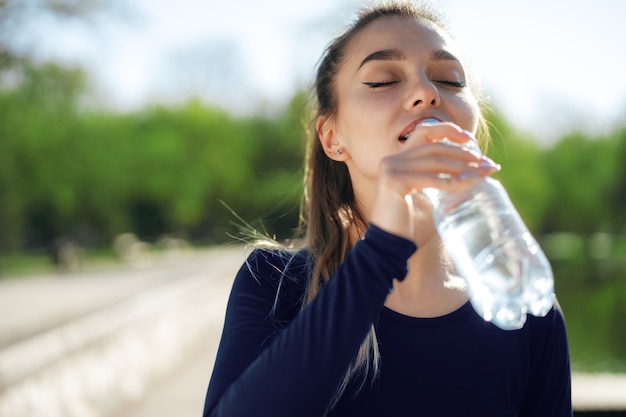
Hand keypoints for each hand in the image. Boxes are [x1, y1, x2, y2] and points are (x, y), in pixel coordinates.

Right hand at [369, 122, 498, 243]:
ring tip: (483, 173)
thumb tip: (477, 175)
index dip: (449, 131)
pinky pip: (430, 178)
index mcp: (400, 159)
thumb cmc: (411, 225)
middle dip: (464, 154)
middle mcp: (393, 159)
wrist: (390, 245)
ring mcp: (391, 168)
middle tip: (488, 164)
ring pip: (435, 160)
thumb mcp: (432, 199)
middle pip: (435, 146)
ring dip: (463, 166)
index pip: (425, 133)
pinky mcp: (393, 181)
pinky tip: (469, 182)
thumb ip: (446, 183)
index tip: (472, 141)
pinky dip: (452, 180)